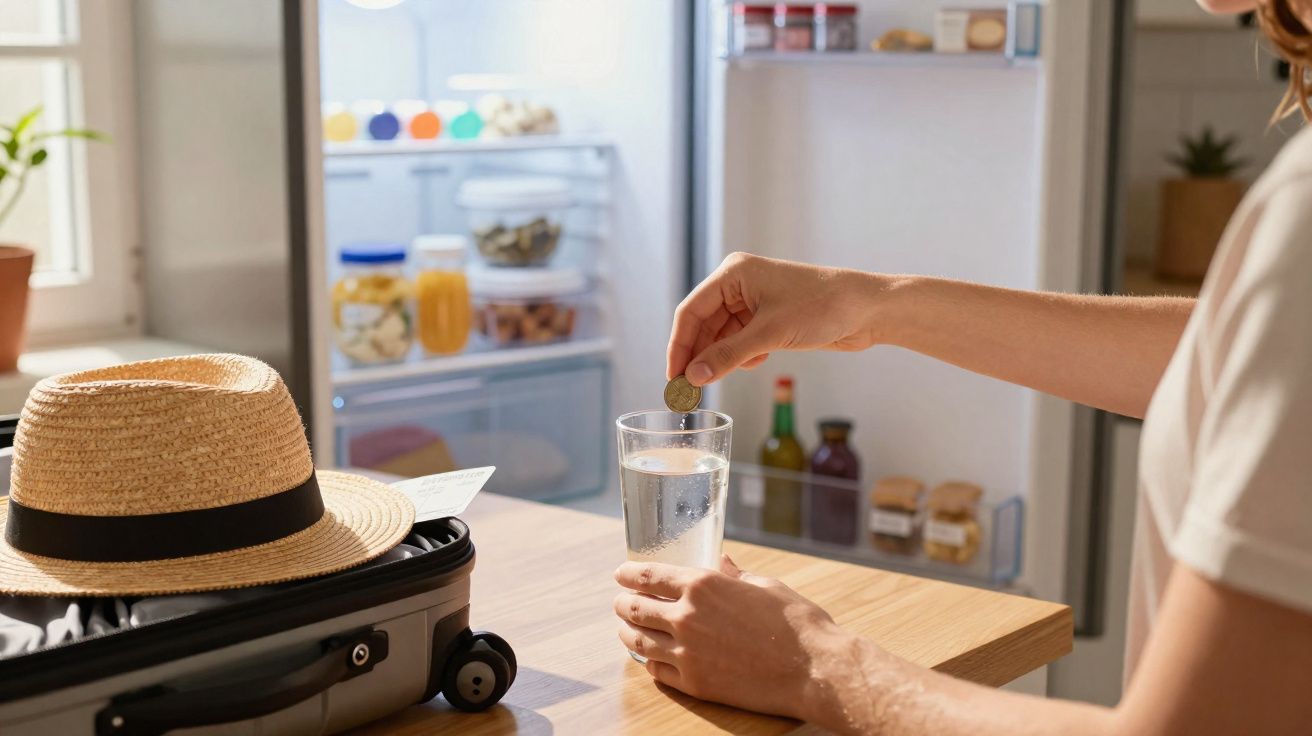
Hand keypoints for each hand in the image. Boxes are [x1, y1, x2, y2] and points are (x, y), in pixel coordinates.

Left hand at [613, 555, 869, 725]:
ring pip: (639, 641)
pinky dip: (648, 663)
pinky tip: (649, 659)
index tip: (621, 574)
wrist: (814, 669)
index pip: (648, 576)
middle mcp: (687, 617)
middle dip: (622, 603)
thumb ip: (734, 575)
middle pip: (635, 608)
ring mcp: (687, 653)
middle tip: (620, 602)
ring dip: (627, 632)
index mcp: (703, 585)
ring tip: (625, 629)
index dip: (629, 574)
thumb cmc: (796, 623)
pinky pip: (657, 671)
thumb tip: (722, 561)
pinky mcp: (695, 683)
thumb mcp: (764, 585)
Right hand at [667, 252, 887, 385]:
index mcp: (733, 273)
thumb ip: (727, 355)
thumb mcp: (770, 334)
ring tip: (719, 380)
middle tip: (688, 390)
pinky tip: (755, 362)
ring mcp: (754, 301)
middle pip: (703, 325)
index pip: (690, 311)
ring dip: (721, 359)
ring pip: (721, 336)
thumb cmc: (822, 306)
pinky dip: (742, 356)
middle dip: (698, 356)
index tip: (672, 378)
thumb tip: (692, 377)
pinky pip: (740, 341)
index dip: (679, 346)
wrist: (867, 309)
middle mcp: (739, 284)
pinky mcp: (769, 318)